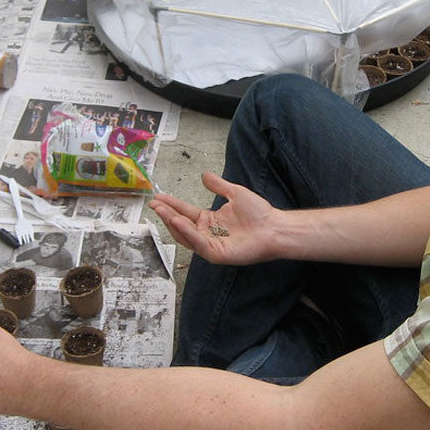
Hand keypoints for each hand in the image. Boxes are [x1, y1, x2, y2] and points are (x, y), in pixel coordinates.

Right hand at [149, 172, 280, 264]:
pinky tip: (177, 221)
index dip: (172, 204)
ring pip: (185, 235)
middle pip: (181, 224)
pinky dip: (187, 233)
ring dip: (172, 222)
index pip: (185, 212)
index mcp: (210, 221)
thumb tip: (204, 176)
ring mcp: (211, 245)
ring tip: (162, 210)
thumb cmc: (259, 213)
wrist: (274, 227)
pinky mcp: (216, 253)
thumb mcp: (235, 193)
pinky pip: (198, 243)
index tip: (158, 197)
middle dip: (166, 214)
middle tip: (154, 204)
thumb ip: (218, 186)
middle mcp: (207, 233)